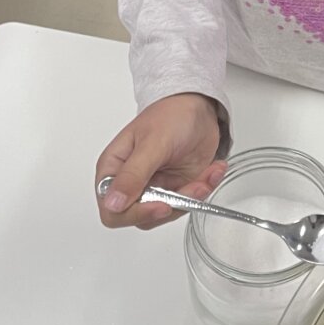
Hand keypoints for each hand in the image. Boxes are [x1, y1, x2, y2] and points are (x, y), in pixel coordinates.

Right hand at [95, 93, 225, 230]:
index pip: (112, 209)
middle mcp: (131, 182)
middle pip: (142, 217)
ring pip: (168, 213)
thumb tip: (113, 202)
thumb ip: (133, 175)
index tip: (161, 205)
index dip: (134, 214)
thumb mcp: (152, 143)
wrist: (199, 107)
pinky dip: (203, 189)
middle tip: (191, 187)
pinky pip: (188, 203)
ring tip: (205, 174)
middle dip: (171, 205)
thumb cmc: (170, 115)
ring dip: (191, 197)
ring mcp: (154, 187)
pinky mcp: (176, 188)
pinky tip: (211, 170)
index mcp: (114, 169)